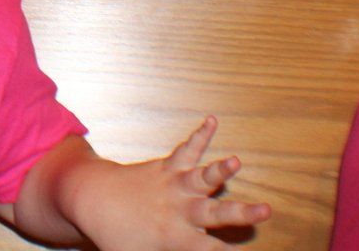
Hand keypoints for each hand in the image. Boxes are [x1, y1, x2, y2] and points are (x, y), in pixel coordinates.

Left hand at [72, 118, 271, 250]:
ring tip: (234, 161)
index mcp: (178, 239)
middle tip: (265, 210)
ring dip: (218, 170)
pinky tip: (212, 120)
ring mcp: (175, 186)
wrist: (93, 199)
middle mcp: (181, 212)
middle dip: (241, 213)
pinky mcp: (168, 167)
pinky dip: (200, 135)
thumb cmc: (117, 236)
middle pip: (216, 214)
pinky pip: (186, 150)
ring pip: (201, 178)